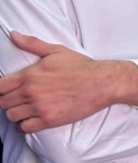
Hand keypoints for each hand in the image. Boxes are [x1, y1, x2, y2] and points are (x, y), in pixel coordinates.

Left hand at [0, 32, 137, 132]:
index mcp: (30, 75)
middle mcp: (31, 92)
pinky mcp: (49, 120)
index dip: (1, 89)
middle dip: (8, 101)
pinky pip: (25, 128)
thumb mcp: (56, 51)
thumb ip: (32, 44)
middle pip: (3, 102)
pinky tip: (31, 119)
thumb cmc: (81, 66)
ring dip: (15, 113)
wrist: (102, 83)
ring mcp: (40, 107)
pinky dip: (24, 125)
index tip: (8, 90)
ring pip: (11, 116)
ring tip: (24, 109)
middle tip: (18, 99)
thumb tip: (13, 35)